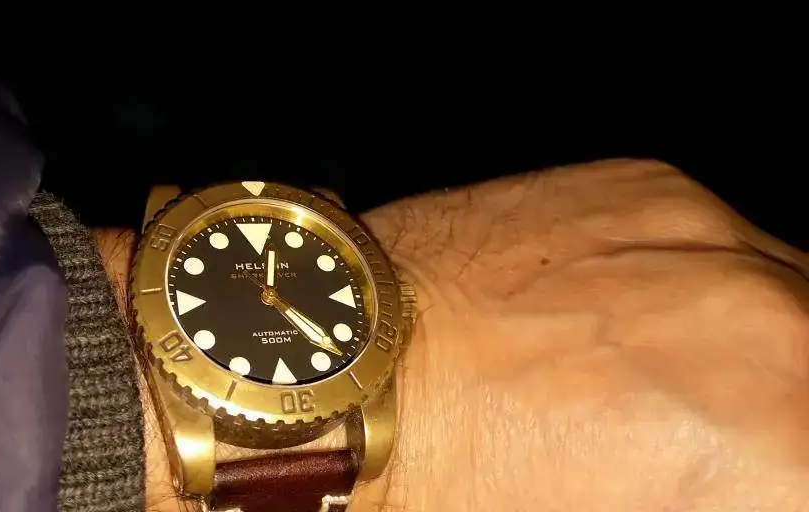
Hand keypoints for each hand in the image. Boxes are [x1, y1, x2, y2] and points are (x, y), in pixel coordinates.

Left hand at [96, 159, 808, 510]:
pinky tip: (640, 326)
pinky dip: (714, 290)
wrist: (343, 368)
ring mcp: (707, 237)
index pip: (806, 456)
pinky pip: (732, 245)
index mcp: (764, 441)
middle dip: (777, 419)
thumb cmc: (447, 478)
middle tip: (715, 444)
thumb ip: (702, 486)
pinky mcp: (653, 188)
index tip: (745, 479)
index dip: (771, 476)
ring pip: (799, 301)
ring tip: (684, 396)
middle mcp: (762, 321)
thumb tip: (717, 472)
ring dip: (767, 354)